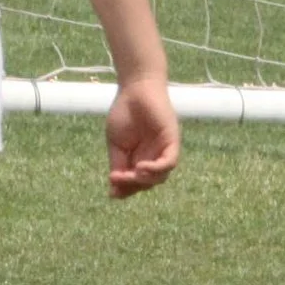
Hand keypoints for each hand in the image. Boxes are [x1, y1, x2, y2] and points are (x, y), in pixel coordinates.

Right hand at [105, 78, 179, 198]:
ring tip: (130, 175)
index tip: (112, 193)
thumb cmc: (124, 113)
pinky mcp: (172, 142)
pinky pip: (169, 163)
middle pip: (148, 183)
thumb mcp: (115, 144)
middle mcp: (154, 157)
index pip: (136, 182)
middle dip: (132, 186)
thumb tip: (114, 188)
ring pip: (160, 177)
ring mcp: (164, 151)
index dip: (126, 190)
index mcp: (139, 158)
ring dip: (144, 180)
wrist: (134, 90)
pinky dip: (156, 169)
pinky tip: (141, 168)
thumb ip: (117, 164)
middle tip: (117, 180)